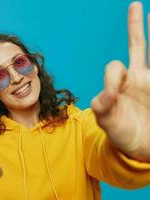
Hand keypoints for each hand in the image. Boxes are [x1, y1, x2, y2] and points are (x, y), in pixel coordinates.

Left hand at [91, 2, 149, 160]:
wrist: (142, 148)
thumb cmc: (122, 135)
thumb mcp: (108, 124)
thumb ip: (103, 108)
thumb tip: (106, 93)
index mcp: (119, 84)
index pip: (114, 67)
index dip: (112, 78)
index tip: (112, 96)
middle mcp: (136, 78)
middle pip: (138, 47)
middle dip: (136, 27)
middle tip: (135, 6)